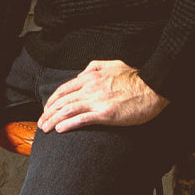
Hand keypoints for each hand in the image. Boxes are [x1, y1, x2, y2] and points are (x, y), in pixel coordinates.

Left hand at [38, 59, 168, 132]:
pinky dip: (67, 124)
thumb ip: (94, 67)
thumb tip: (81, 73)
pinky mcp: (105, 114)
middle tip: (40, 123)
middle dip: (47, 112)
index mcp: (90, 77)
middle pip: (62, 101)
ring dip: (53, 120)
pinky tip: (59, 129)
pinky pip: (81, 119)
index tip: (46, 109)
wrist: (153, 88)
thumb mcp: (112, 64)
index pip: (64, 89)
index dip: (52, 100)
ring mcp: (97, 101)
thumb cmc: (135, 78)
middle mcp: (90, 88)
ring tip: (44, 128)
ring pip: (67, 110)